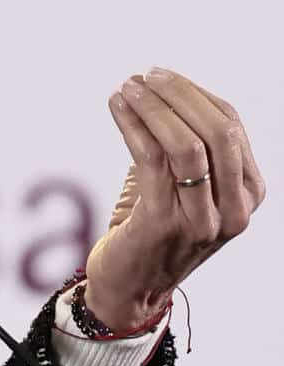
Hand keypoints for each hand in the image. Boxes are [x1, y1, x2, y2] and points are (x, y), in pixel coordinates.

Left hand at [83, 69, 265, 331]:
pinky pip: (151, 160)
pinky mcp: (164, 225)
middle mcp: (234, 209)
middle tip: (144, 76)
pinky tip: (117, 107)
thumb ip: (186, 145)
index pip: (231, 126)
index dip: (195, 94)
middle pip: (218, 131)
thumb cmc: (153, 230)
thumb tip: (159, 88)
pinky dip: (133, 125)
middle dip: (179, 95)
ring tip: (127, 87)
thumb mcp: (183, 185)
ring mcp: (203, 220)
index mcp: (248, 193)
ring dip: (154, 107)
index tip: (160, 75)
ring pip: (187, 144)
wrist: (130, 290)